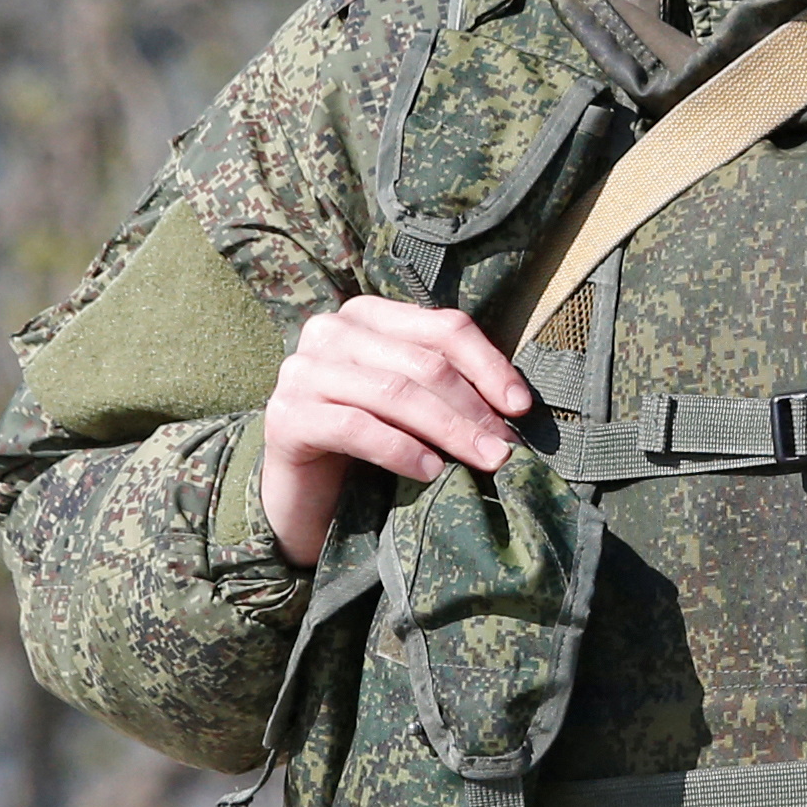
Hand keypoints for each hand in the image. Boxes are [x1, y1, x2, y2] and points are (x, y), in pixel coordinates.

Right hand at [259, 297, 530, 565]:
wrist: (302, 491)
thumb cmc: (366, 442)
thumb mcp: (410, 404)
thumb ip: (447, 386)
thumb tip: (514, 406)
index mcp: (368, 315)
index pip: (443, 328)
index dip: (489, 365)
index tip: (521, 407)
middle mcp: (330, 331)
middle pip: (422, 363)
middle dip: (472, 408)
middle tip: (505, 448)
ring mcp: (302, 370)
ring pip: (394, 392)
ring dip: (447, 430)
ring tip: (482, 461)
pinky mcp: (285, 415)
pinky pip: (356, 426)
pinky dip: (400, 449)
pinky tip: (429, 471)